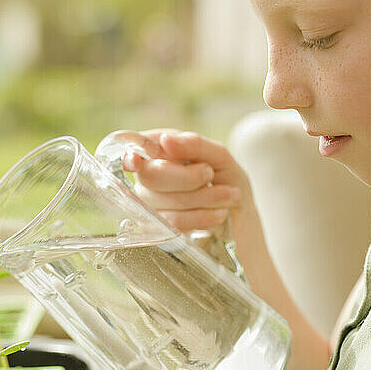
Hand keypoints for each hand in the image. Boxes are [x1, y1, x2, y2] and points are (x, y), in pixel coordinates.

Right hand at [109, 129, 253, 232]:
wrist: (239, 217)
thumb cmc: (225, 180)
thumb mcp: (219, 156)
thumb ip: (194, 145)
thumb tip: (165, 140)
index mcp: (157, 151)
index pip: (133, 150)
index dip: (131, 155)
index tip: (134, 161)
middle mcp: (146, 177)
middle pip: (152, 175)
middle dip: (190, 176)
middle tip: (210, 174)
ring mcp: (149, 205)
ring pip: (168, 200)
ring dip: (206, 197)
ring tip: (228, 194)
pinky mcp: (160, 230)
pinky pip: (174, 222)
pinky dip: (203, 216)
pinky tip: (219, 213)